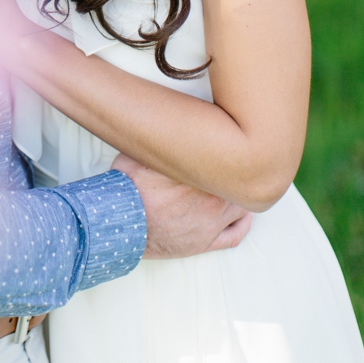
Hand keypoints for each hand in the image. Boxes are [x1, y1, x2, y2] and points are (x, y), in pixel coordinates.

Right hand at [111, 153, 252, 257]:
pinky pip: (236, 235)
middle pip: (241, 182)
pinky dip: (243, 224)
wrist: (119, 225)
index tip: (229, 145)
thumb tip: (166, 121)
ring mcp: (211, 223)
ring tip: (236, 187)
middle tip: (235, 165)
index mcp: (203, 173)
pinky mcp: (205, 243)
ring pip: (241, 206)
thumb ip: (162, 140)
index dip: (232, 150)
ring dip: (240, 196)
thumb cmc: (129, 189)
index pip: (230, 157)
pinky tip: (243, 216)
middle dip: (239, 173)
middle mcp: (214, 198)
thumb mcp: (144, 152)